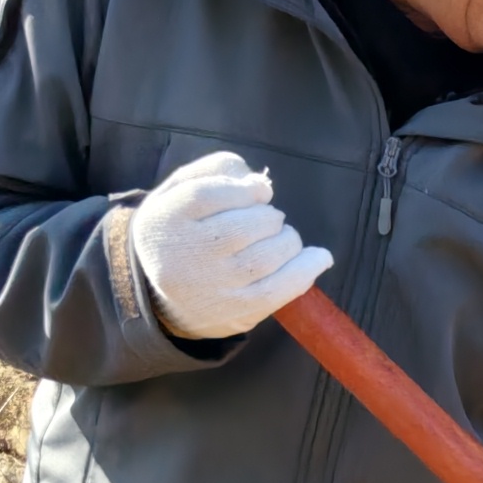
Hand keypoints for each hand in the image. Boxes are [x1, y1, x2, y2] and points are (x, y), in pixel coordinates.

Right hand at [134, 148, 330, 339]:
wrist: (168, 298)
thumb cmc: (184, 232)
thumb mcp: (180, 191)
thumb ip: (216, 170)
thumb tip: (258, 182)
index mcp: (164, 220)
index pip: (208, 195)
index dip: (244, 190)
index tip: (260, 192)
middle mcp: (186, 255)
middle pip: (247, 225)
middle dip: (269, 217)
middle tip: (266, 222)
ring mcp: (214, 286)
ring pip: (269, 255)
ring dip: (286, 240)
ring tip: (279, 239)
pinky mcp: (239, 311)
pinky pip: (282, 288)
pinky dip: (307, 269)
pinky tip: (319, 258)